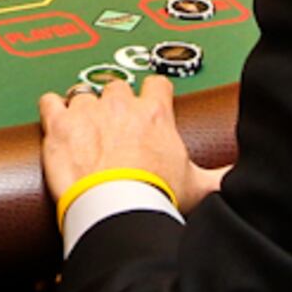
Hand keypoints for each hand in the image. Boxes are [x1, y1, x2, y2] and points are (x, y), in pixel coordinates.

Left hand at [36, 74, 221, 220]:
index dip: (152, 95)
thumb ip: (221, 177)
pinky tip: (54, 121)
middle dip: (115, 104)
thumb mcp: (197, 187)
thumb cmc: (154, 196)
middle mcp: (120, 104)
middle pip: (117, 87)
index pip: (157, 84)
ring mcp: (87, 111)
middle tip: (114, 130)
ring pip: (83, 94)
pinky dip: (51, 110)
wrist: (115, 207)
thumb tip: (241, 181)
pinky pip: (50, 101)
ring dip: (82, 111)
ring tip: (83, 134)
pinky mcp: (59, 124)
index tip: (149, 107)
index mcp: (154, 112)